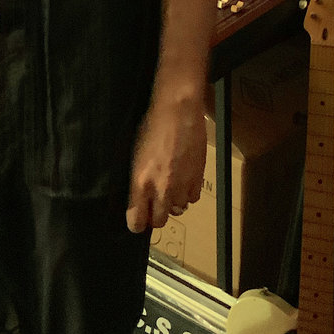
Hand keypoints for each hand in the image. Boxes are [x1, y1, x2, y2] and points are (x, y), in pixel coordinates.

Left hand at [126, 94, 205, 232]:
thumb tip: (138, 196)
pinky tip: (183, 179)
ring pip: (178, 210)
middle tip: (153, 203)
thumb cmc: (151, 125)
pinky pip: (193, 198)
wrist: (178, 111)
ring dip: (173, 202)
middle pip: (159, 221)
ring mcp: (181, 185)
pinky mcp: (198, 177)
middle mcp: (161, 189)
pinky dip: (188, 192)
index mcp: (141, 182)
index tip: (136, 217)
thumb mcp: (135, 154)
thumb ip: (137, 180)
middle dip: (154, 215)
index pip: (136, 221)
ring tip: (170, 187)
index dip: (136, 222)